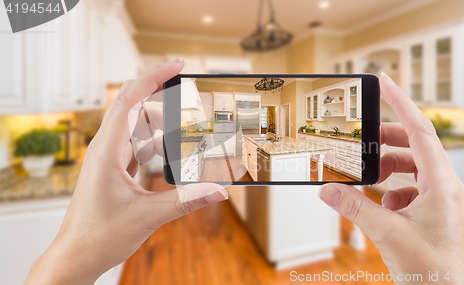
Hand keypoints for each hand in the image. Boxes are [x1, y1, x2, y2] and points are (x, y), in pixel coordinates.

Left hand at [25, 59, 227, 284]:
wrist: (76, 257)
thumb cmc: (98, 236)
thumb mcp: (147, 216)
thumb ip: (186, 201)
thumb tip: (219, 190)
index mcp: (106, 150)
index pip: (129, 100)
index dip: (153, 78)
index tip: (176, 65)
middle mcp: (105, 149)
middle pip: (134, 108)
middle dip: (162, 98)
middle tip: (189, 95)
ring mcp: (109, 159)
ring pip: (137, 129)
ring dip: (161, 127)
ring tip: (186, 131)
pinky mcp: (114, 171)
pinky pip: (137, 147)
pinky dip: (155, 145)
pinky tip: (171, 153)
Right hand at [319, 73, 463, 283]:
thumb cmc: (432, 272)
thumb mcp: (387, 234)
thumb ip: (354, 207)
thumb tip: (327, 189)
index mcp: (442, 185)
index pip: (421, 131)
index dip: (401, 103)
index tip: (384, 83)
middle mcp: (446, 187)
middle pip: (415, 146)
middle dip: (387, 141)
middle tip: (364, 140)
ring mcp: (442, 200)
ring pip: (413, 168)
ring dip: (389, 168)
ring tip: (369, 177)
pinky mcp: (434, 212)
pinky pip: (412, 188)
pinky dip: (393, 190)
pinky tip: (383, 206)